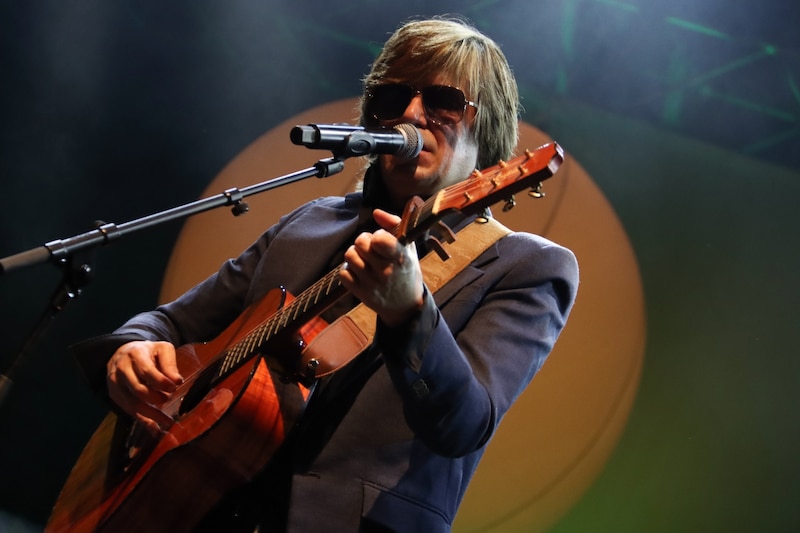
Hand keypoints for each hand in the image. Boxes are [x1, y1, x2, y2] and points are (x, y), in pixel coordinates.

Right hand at [106, 340, 183, 429]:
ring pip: (133, 404)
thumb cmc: (148, 352)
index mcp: (135, 355)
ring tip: (167, 420)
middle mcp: (122, 369)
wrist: (123, 352)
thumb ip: (169, 363)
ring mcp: (115, 384)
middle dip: (157, 398)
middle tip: (169, 398)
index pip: (147, 371)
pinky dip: (143, 422)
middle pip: (139, 390)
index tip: (175, 387)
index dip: (161, 382)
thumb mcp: (162, 349)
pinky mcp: (115, 395)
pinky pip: (129, 411)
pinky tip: (155, 429)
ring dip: (152, 414)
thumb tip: (177, 381)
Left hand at [339, 209, 423, 326]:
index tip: (382, 240)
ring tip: (364, 258)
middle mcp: (385, 272)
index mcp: (399, 258)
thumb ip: (394, 224)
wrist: (405, 304)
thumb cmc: (406, 270)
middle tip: (370, 248)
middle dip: (363, 241)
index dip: (377, 235)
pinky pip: (343, 272)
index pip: (379, 239)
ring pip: (349, 256)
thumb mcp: (407, 246)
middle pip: (360, 243)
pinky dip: (349, 269)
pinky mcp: (360, 293)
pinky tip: (359, 272)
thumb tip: (376, 212)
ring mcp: (371, 284)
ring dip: (355, 254)